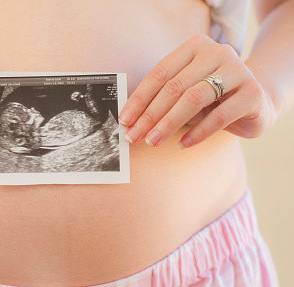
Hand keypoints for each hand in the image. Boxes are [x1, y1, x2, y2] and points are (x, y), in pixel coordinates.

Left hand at [118, 34, 275, 148]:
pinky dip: (197, 132)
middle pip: (175, 87)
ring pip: (194, 99)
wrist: (257, 100)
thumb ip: (163, 100)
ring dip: (169, 124)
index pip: (159, 73)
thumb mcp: (185, 93)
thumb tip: (132, 122)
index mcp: (194, 47)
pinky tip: (183, 144)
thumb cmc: (212, 98)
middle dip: (150, 115)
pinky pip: (219, 116)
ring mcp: (238, 70)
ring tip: (153, 141)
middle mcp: (217, 53)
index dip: (139, 99)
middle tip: (134, 136)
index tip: (125, 120)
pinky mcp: (252, 93)